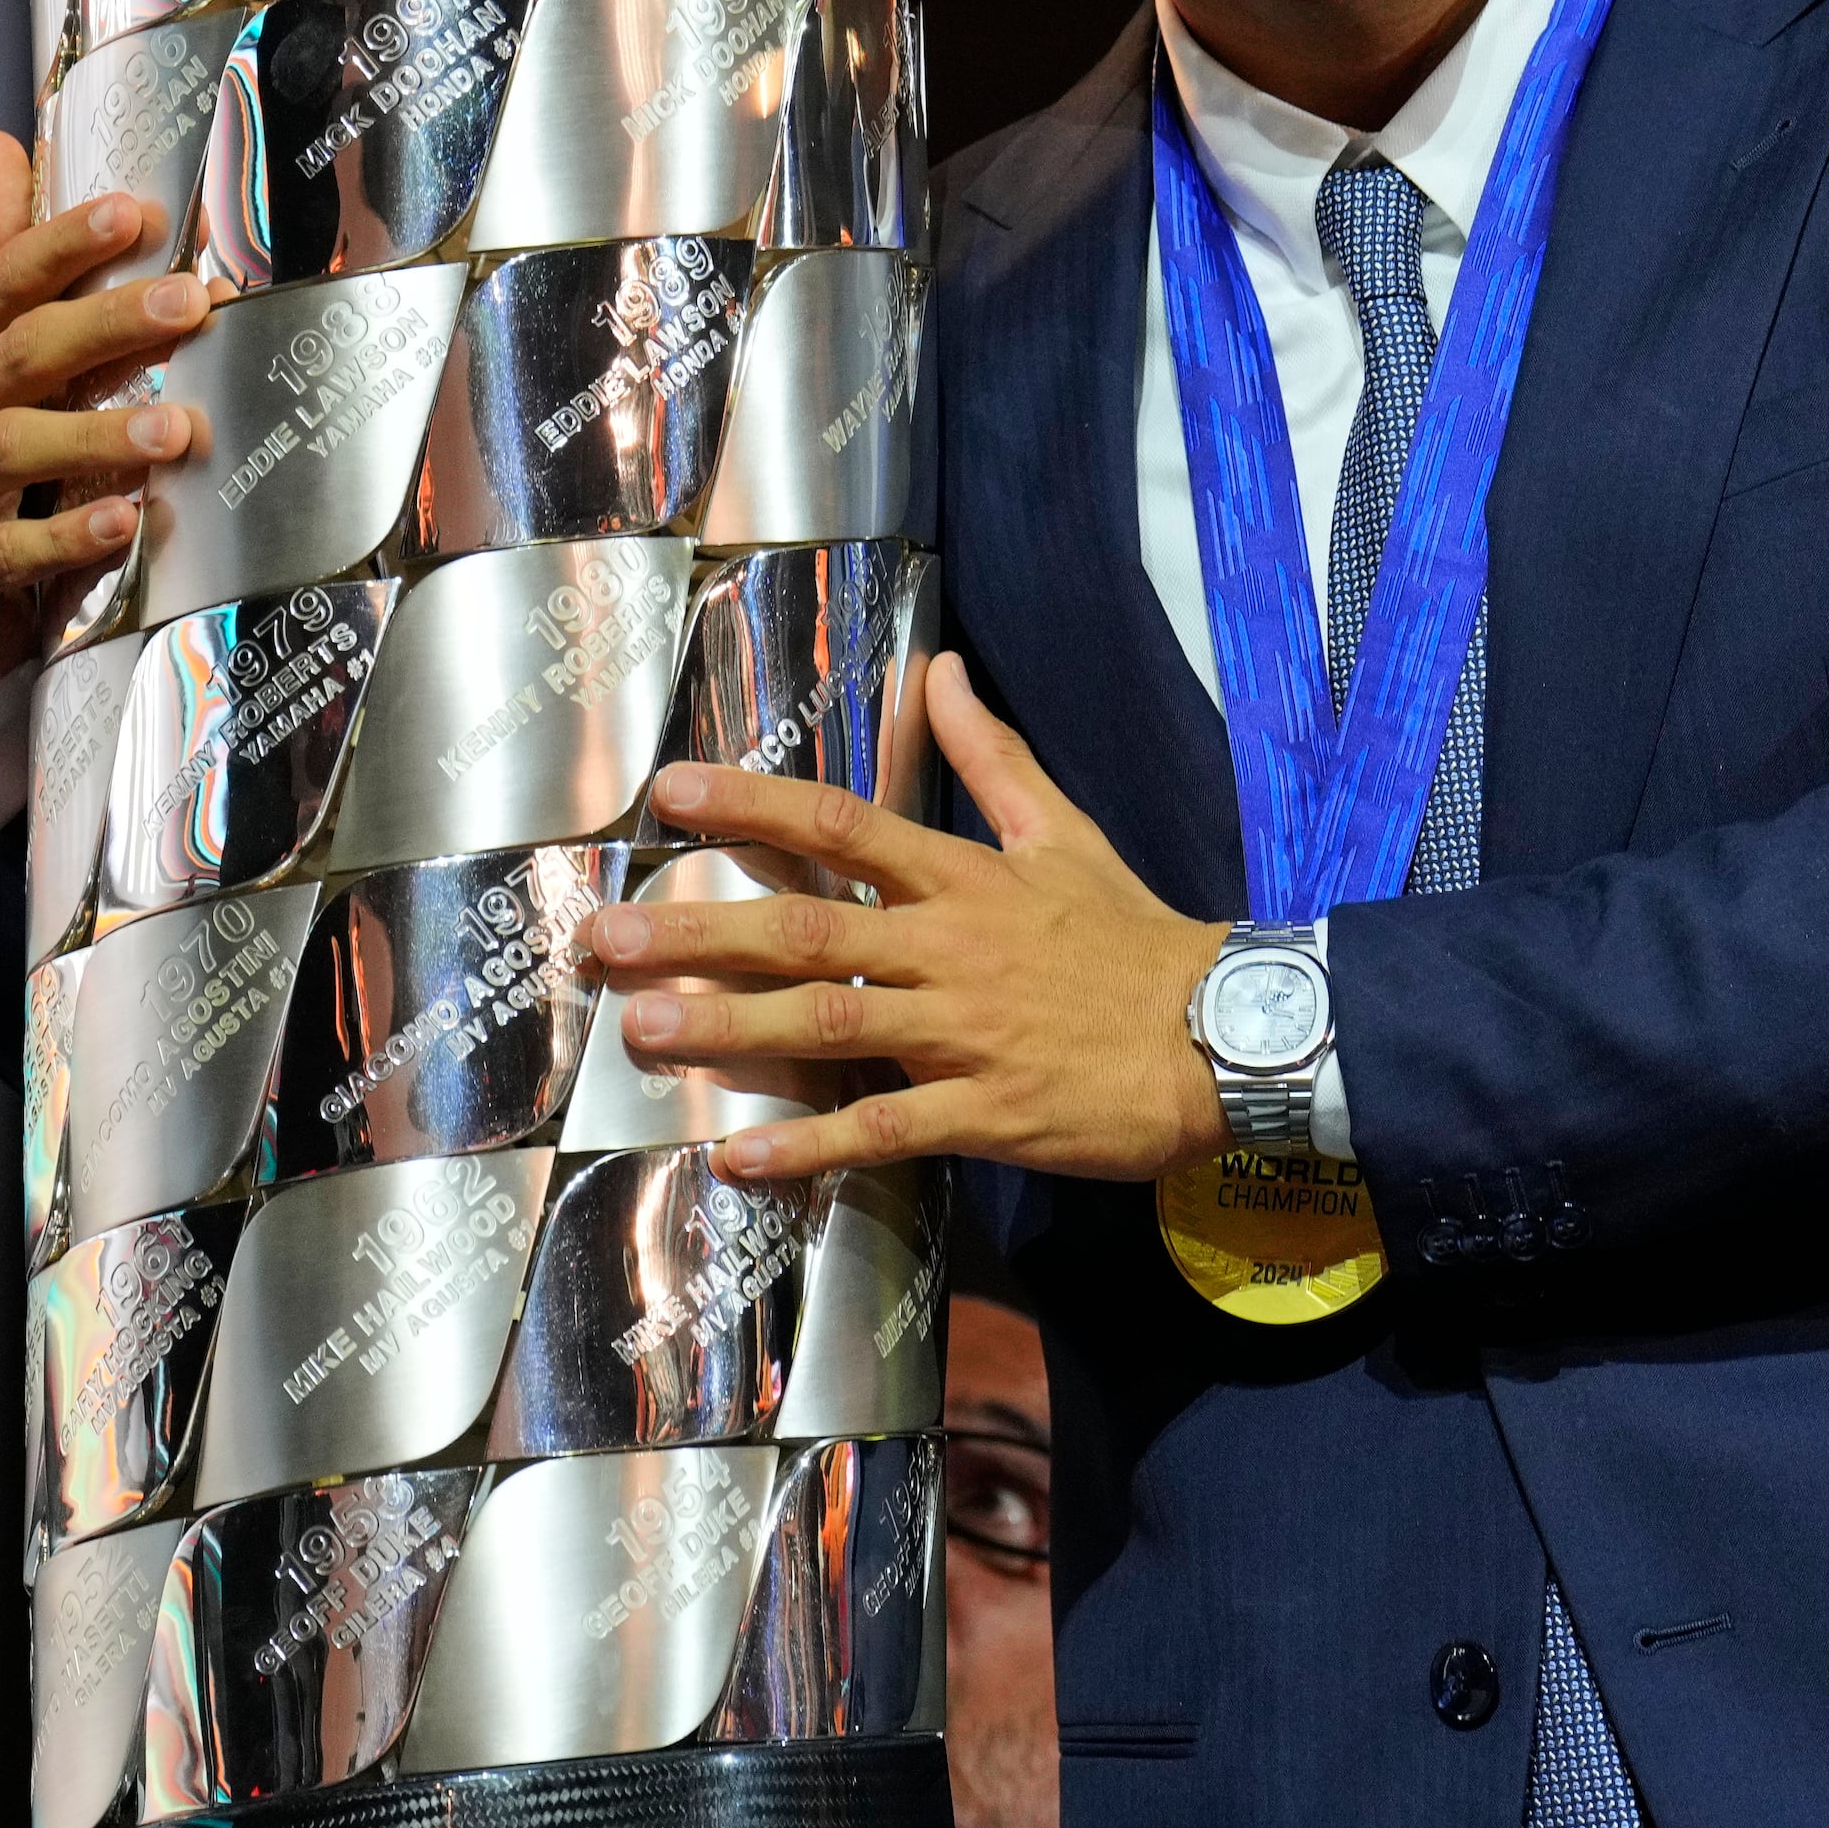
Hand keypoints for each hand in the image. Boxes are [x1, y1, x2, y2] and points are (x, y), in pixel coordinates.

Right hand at [0, 131, 210, 692]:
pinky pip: (3, 553)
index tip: (137, 212)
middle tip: (191, 303)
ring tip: (176, 429)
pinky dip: (66, 539)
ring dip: (97, 433)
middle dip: (106, 322)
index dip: (65, 242)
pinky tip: (125, 523)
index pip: (8, 280)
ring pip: (11, 446)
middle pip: (21, 351)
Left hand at [592, 654, 1225, 1183]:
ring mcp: (964, 1034)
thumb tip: (943, 670)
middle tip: (605, 936)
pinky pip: (882, 1130)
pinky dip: (808, 1145)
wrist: (1224, 1036)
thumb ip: (992, 755)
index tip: (668, 794)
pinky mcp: (985, 1113)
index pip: (840, 827)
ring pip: (828, 1025)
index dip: (749, 808)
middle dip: (698, 931)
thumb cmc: (1133, 937)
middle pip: (807, 930)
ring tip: (642, 1031)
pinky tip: (737, 1157)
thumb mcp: (1065, 832)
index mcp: (964, 878)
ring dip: (727, 1029)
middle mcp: (950, 948)